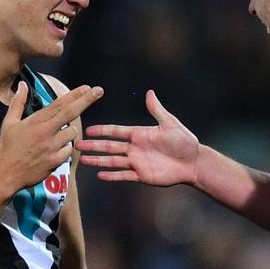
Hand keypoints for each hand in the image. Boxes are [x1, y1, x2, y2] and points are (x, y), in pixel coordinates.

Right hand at [0, 81, 103, 192]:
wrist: (6, 173)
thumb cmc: (7, 147)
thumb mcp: (9, 122)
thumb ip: (18, 102)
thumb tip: (22, 84)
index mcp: (36, 121)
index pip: (59, 104)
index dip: (74, 95)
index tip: (87, 87)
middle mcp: (46, 132)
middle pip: (71, 113)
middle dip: (86, 100)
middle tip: (99, 90)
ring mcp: (52, 147)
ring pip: (72, 133)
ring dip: (69, 132)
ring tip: (55, 136)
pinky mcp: (55, 161)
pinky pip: (69, 151)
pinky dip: (65, 149)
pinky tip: (55, 150)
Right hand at [76, 89, 199, 185]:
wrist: (192, 162)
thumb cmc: (184, 141)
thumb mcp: (170, 124)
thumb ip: (157, 110)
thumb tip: (149, 93)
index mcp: (139, 134)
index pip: (116, 131)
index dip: (102, 130)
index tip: (87, 129)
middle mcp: (135, 148)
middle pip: (109, 147)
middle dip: (93, 146)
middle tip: (77, 145)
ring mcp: (137, 162)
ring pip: (113, 161)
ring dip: (98, 161)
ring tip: (83, 161)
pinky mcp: (142, 175)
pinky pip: (124, 175)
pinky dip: (112, 175)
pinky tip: (100, 175)